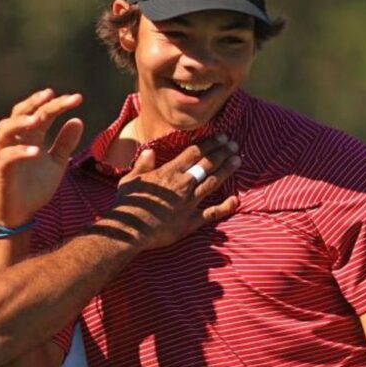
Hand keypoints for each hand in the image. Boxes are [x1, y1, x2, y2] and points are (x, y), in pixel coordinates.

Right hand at [0, 89, 83, 226]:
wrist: (21, 214)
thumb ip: (65, 143)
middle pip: (20, 112)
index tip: (77, 98)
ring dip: (20, 122)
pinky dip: (19, 152)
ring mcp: (5, 154)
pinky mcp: (0, 171)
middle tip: (52, 94)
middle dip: (35, 102)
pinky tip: (36, 151)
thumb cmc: (35, 188)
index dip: (57, 104)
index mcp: (30, 137)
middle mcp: (15, 141)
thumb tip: (78, 120)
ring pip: (4, 129)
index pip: (41, 112)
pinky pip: (6, 157)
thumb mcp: (57, 164)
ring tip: (38, 118)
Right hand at [97, 135, 240, 250]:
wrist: (130, 229)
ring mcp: (189, 203)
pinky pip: (212, 213)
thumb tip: (150, 151)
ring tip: (237, 160)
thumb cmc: (128, 204)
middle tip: (233, 145)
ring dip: (226, 170)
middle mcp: (182, 184)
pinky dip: (225, 207)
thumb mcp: (130, 179)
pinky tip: (236, 200)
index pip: (194, 153)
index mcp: (168, 172)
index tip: (221, 136)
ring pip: (212, 182)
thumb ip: (143, 164)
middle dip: (222, 152)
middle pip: (207, 164)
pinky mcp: (191, 221)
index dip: (210, 143)